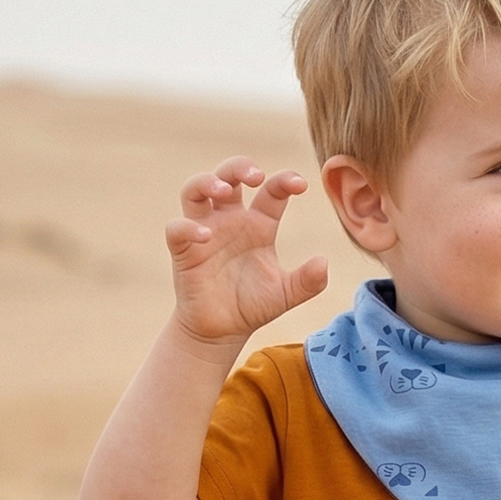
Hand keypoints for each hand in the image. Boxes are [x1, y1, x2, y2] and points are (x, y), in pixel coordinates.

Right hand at [165, 156, 328, 351]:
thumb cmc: (253, 306)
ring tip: (223, 189)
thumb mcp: (286, 295)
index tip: (300, 184)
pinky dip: (188, 227)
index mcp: (259, 225)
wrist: (222, 332)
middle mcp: (230, 220)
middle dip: (239, 167)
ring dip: (207, 182)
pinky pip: (177, 227)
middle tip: (256, 175)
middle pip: (228, 175)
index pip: (271, 191)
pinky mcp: (184, 250)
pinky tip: (205, 235)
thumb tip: (323, 262)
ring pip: (195, 189)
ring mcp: (205, 231)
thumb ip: (308, 281)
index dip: (284, 181)